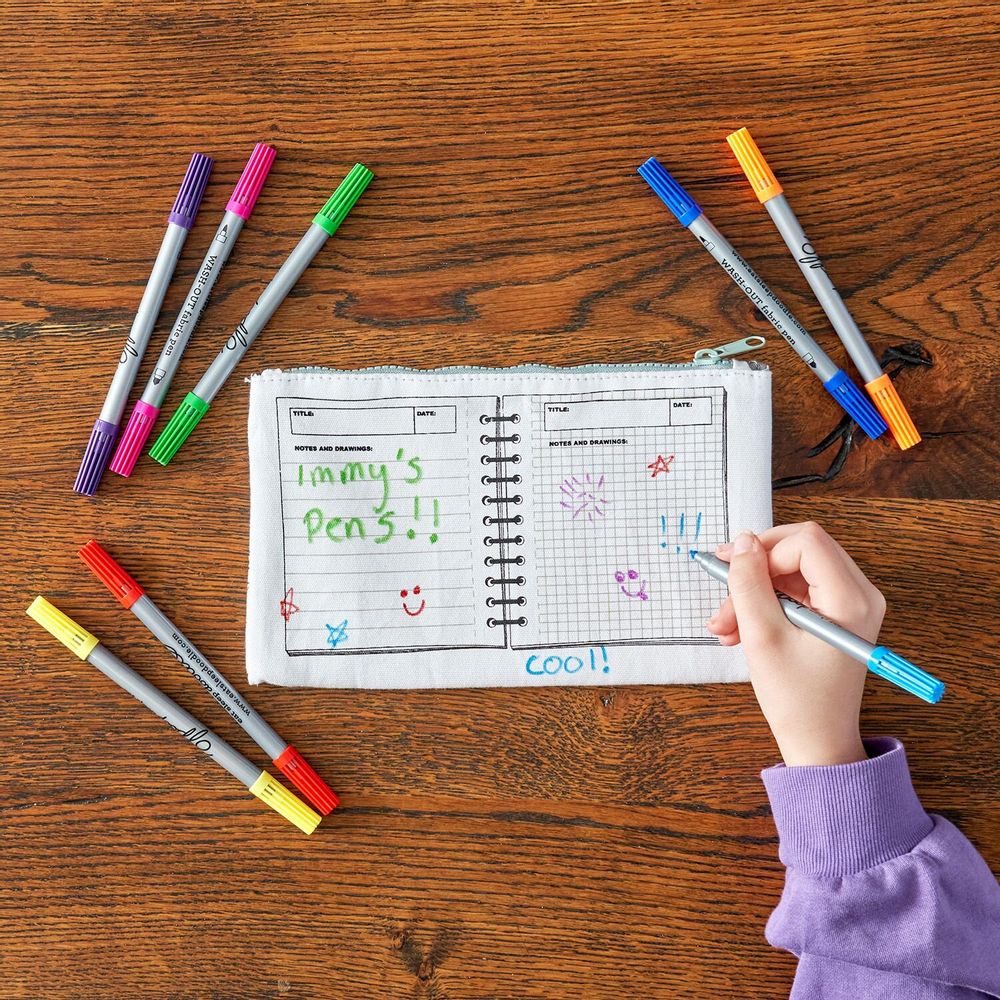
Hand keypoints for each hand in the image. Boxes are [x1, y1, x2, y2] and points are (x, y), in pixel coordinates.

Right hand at [707, 522, 885, 766]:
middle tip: (722, 595)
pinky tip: (741, 629)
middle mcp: (859, 594)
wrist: (818, 742)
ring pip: (792, 570)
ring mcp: (850, 604)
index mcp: (851, 599)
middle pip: (800, 549)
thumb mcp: (762, 637)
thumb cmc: (798, 700)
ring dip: (754, 591)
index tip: (734, 576)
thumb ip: (748, 583)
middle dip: (755, 571)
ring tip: (726, 626)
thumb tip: (742, 542)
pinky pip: (796, 590)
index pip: (806, 541)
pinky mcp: (836, 614)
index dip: (765, 552)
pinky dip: (765, 603)